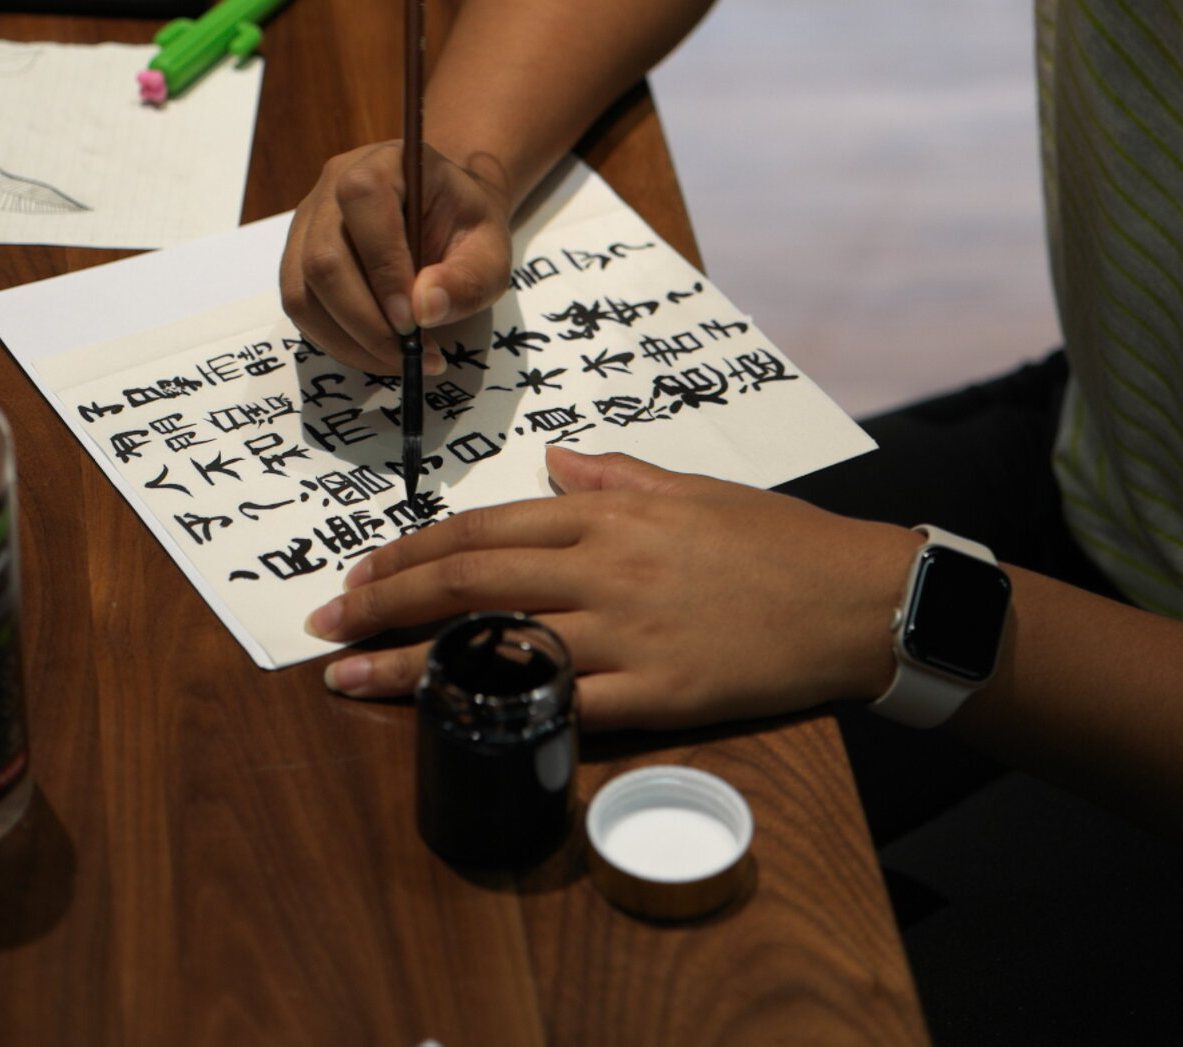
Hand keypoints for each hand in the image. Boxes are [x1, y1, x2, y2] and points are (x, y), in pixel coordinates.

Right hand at [281, 140, 514, 373]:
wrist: (445, 217)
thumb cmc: (466, 227)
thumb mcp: (491, 250)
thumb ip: (467, 278)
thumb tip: (424, 311)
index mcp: (387, 162)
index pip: (364, 200)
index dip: (383, 266)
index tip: (413, 321)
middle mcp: (334, 185)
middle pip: (323, 258)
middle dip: (365, 320)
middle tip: (410, 355)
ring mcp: (309, 222)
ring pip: (303, 290)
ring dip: (348, 339)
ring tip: (399, 360)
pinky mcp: (298, 257)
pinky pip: (301, 307)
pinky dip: (336, 341)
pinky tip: (375, 351)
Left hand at [305, 445, 922, 731]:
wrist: (854, 598)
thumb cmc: (778, 541)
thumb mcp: (693, 489)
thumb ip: (615, 476)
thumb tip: (553, 463)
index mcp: (612, 514)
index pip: (486, 527)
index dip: (414, 551)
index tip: (363, 572)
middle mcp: (608, 568)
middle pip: (472, 580)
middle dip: (387, 601)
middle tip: (327, 622)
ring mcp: (629, 633)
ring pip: (498, 642)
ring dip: (415, 665)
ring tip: (351, 678)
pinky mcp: (657, 693)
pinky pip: (562, 701)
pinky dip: (499, 707)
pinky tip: (451, 720)